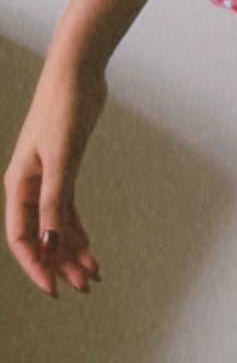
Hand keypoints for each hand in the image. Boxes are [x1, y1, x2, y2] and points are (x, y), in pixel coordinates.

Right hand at [4, 55, 106, 298]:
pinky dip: (77, 228)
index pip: (21, 238)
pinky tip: (88, 246)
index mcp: (18, 185)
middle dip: (60, 263)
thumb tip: (49, 242)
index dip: (36, 266)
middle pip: (41, 237)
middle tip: (84, 287)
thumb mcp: (61, 158)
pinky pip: (66, 209)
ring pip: (56, 225)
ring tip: (93, 275)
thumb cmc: (63, 108)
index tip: (53, 289)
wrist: (77, 73)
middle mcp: (28, 186)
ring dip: (72, 249)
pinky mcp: (64, 169)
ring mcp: (46, 178)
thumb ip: (54, 200)